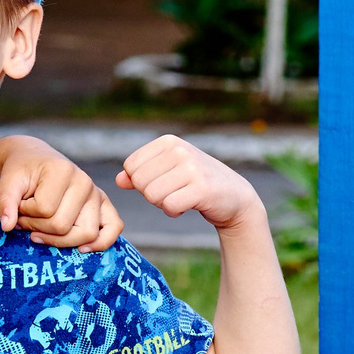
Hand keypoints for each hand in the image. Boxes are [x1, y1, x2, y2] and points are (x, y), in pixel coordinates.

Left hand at [0, 139, 122, 249]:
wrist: (33, 158)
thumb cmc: (21, 170)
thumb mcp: (8, 182)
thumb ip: (5, 202)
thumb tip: (8, 227)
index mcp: (62, 171)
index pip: (45, 210)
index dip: (25, 214)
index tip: (18, 206)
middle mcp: (85, 182)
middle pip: (63, 226)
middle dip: (37, 228)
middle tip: (25, 219)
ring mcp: (96, 193)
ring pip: (85, 233)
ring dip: (58, 239)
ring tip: (41, 230)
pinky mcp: (103, 204)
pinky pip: (114, 227)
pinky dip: (101, 242)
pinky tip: (82, 249)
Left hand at [119, 136, 261, 230]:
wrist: (234, 196)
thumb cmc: (195, 182)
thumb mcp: (167, 171)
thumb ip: (140, 174)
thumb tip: (119, 180)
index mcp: (168, 142)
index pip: (130, 166)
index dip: (142, 181)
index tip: (164, 181)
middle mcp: (180, 150)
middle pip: (139, 182)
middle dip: (152, 194)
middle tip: (174, 191)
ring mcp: (192, 168)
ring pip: (152, 195)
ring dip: (163, 203)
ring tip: (182, 196)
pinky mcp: (201, 188)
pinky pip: (168, 206)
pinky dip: (174, 212)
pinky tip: (189, 205)